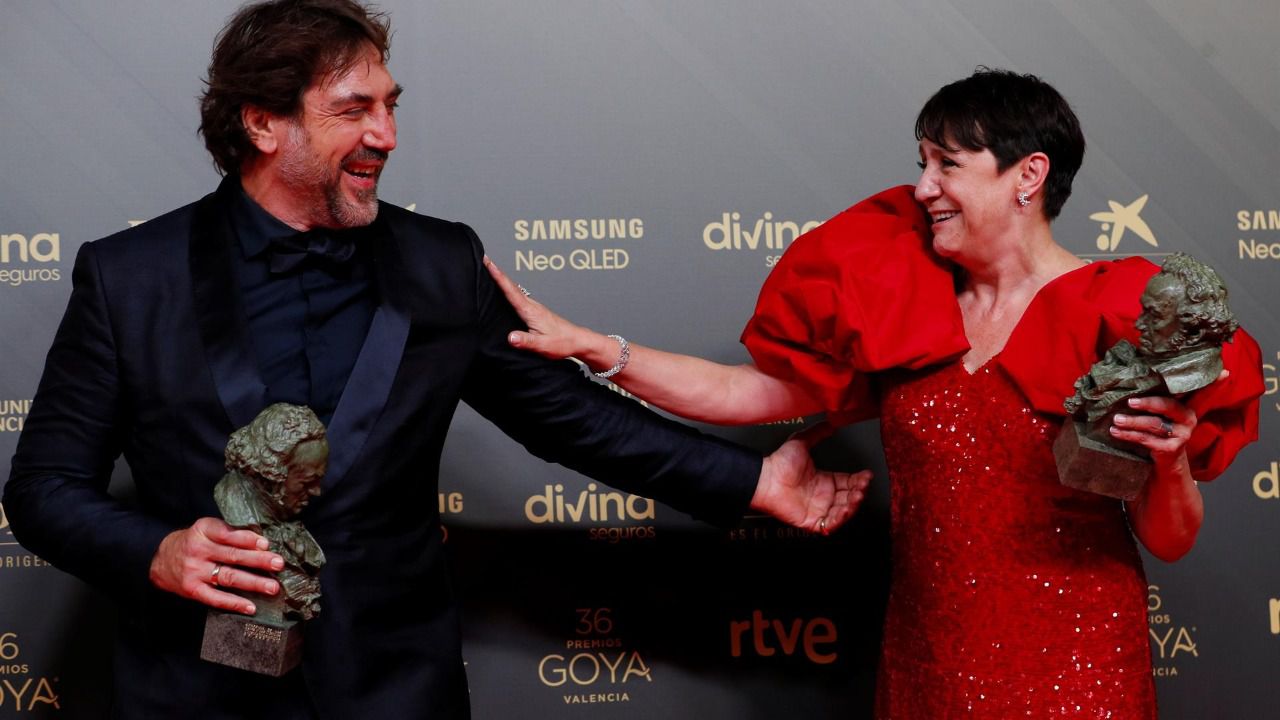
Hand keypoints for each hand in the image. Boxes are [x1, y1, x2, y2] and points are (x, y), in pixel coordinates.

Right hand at [148, 517, 283, 614]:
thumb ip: (229, 532)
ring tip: (273, 587)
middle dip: (258, 560)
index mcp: (203, 530)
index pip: (227, 534)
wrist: (159, 559)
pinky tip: (251, 607)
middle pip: (233, 556)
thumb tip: (263, 543)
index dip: (247, 539)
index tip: (266, 544)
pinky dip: (234, 603)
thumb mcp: (206, 529)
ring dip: (253, 583)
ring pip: (228, 577)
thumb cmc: (193, 542)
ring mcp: (195, 572)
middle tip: (278, 564)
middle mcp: (198, 550)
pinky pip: (216, 598)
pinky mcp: (192, 590)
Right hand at [483, 255, 592, 359]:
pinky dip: (509, 289)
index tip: (488, 263)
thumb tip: (510, 337)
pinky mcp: (535, 312)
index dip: (498, 276)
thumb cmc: (562, 342)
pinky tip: (506, 290)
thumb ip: (525, 341)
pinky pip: (519, 296)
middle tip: (485, 259)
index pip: (510, 290)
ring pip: (515, 289)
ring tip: (491, 270)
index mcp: (530, 311)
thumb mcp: (542, 345)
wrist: (577, 340)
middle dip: (497, 272)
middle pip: (511, 285)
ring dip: (503, 279)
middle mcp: (532, 305)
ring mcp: (534, 307)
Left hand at [752, 423, 871, 534]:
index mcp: (824, 480)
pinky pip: (830, 525)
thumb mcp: (801, 442)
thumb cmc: (779, 463)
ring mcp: (818, 509)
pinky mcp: (812, 521)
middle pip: (849, 497)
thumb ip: (816, 433)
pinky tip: (844, 509)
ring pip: (843, 512)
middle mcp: (823, 495)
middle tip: (863, 485)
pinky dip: (839, 519)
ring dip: (853, 505)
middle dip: (859, 492)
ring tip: (856, 496)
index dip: (859, 479)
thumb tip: (829, 424)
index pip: (848, 482)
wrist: (765, 478)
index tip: (866, 474)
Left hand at [1109, 368, 1227, 468]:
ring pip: (1154, 424)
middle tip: (1130, 401)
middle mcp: (1189, 418)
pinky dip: (1128, 435)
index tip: (1224, 373)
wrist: (1165, 460)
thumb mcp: (1163, 413)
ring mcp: (1182, 434)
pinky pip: (1147, 439)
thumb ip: (1160, 396)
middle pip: (1168, 406)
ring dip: (1132, 422)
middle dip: (1148, 403)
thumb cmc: (1161, 429)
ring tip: (1117, 419)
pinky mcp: (1171, 448)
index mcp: (1189, 406)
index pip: (1201, 392)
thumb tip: (1137, 375)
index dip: (1213, 383)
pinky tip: (1116, 432)